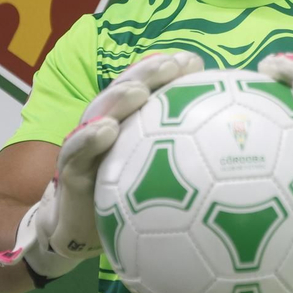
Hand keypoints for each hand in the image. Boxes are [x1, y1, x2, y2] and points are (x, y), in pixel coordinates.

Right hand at [0, 51, 203, 282]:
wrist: (77, 230)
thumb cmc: (124, 202)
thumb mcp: (153, 178)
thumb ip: (182, 155)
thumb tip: (222, 142)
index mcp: (128, 124)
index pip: (148, 89)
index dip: (166, 71)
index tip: (193, 63)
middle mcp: (106, 127)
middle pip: (125, 92)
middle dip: (147, 73)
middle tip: (172, 65)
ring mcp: (85, 145)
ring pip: (100, 113)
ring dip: (119, 98)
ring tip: (140, 90)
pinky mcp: (70, 171)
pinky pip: (77, 151)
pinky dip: (90, 138)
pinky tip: (107, 130)